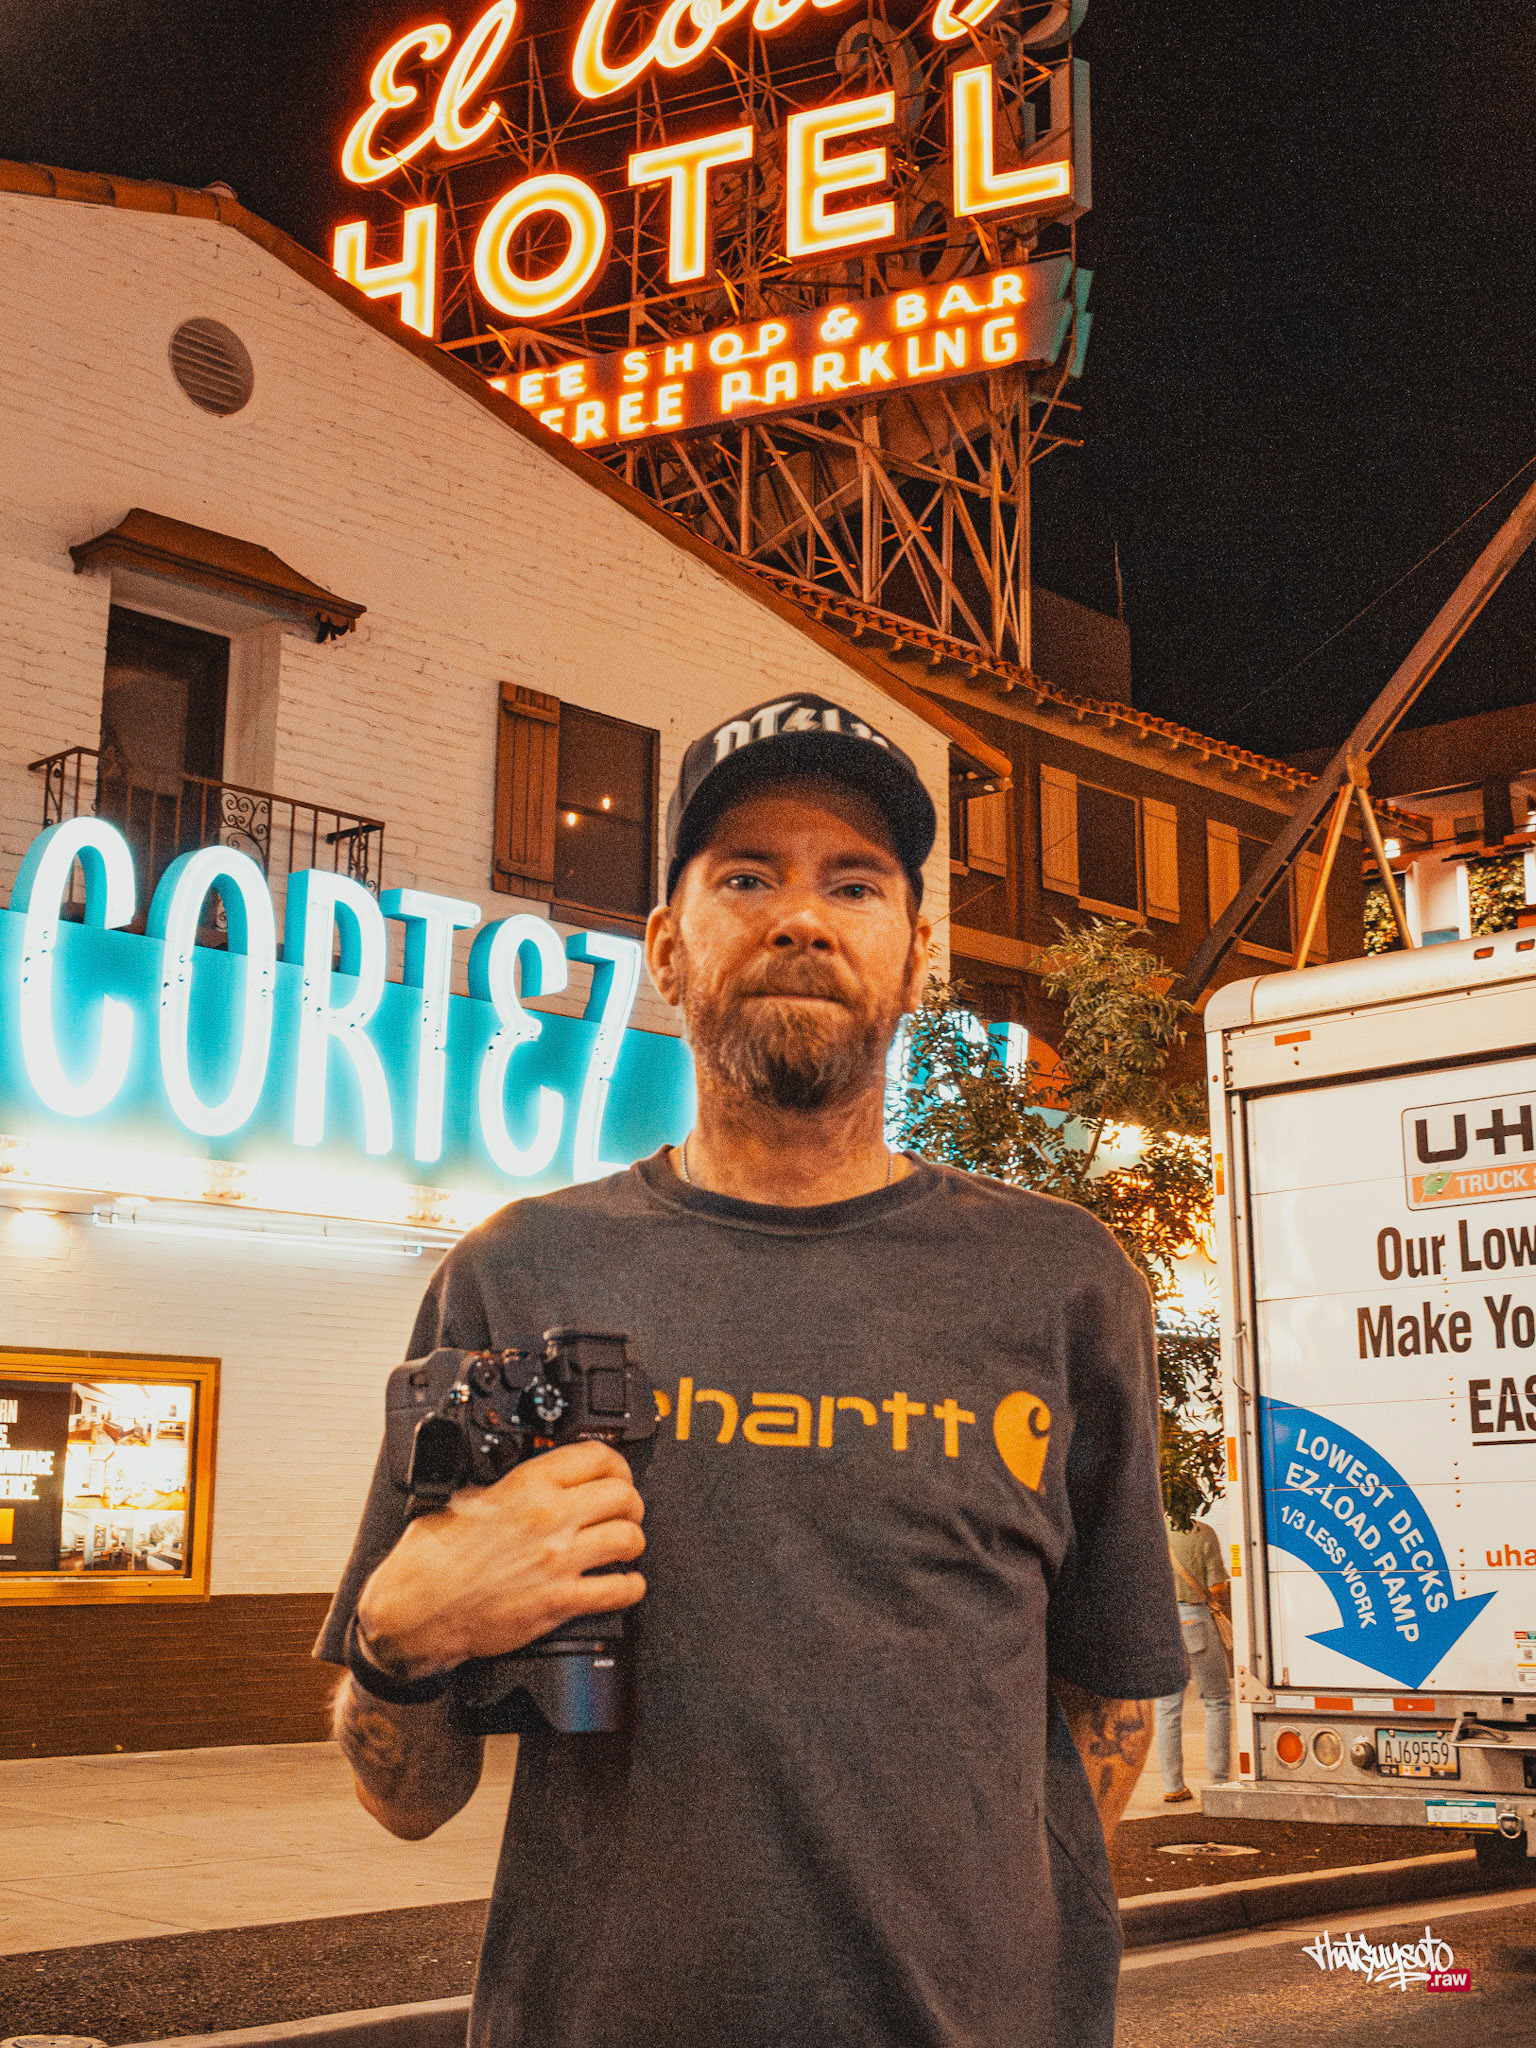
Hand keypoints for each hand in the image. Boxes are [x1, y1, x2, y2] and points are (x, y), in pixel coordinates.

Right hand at [356, 1440, 646, 1678]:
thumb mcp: (466, 1496)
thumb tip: (535, 1477)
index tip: (615, 1472)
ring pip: (629, 1539)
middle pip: (623, 1496)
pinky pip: (619, 1591)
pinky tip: (623, 1582)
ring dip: (632, 1540)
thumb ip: (508, 1483)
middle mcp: (550, 1518)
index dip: (615, 1463)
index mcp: (527, 1485)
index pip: (598, 1457)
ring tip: (624, 1543)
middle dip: (630, 1501)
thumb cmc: (432, 1557)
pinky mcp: (559, 1602)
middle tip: (624, 1508)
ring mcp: (558, 1561)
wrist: (415, 1609)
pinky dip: (629, 1586)